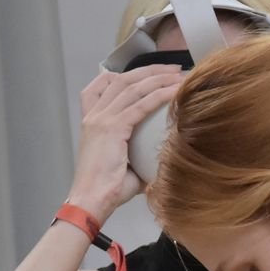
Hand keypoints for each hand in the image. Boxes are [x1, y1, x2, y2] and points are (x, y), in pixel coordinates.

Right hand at [64, 66, 184, 222]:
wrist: (90, 201)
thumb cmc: (106, 191)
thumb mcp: (124, 165)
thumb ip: (139, 155)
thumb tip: (162, 158)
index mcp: (91, 122)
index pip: (99, 86)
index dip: (122, 74)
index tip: (146, 73)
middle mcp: (94, 116)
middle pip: (122, 79)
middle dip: (149, 70)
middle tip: (172, 70)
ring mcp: (101, 120)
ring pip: (132, 87)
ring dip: (158, 77)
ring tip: (179, 75)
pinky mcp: (112, 128)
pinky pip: (140, 105)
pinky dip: (160, 95)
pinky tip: (176, 91)